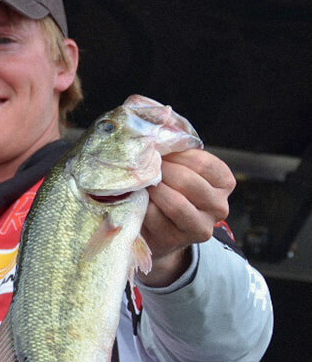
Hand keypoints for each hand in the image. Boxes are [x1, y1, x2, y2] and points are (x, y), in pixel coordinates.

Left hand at [139, 148, 234, 285]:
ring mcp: (202, 226)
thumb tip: (162, 121)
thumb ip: (176, 147)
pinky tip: (137, 200)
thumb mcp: (177, 168)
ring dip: (153, 190)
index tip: (157, 152)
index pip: (203, 163)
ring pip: (176, 203)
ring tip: (141, 183)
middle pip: (189, 182)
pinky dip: (144, 207)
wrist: (157, 231)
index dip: (176, 156)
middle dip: (162, 172)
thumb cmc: (168, 191)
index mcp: (223, 182)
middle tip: (143, 167)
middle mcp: (220, 205)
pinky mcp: (180, 240)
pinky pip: (158, 219)